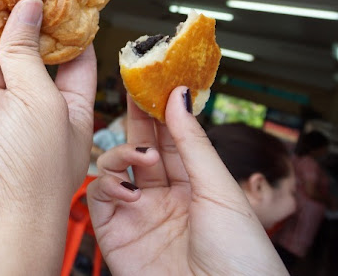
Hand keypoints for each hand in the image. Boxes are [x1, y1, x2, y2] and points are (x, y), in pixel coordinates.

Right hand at [87, 90, 287, 275]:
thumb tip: (179, 95)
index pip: (171, 138)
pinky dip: (107, 185)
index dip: (159, 109)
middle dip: (135, 119)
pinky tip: (128, 191)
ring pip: (113, 166)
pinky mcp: (114, 233)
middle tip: (131, 90)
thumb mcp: (220, 191)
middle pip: (140, 146)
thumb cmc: (240, 259)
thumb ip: (192, 142)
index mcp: (195, 187)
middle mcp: (163, 197)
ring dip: (124, 153)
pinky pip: (98, 196)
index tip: (150, 79)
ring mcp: (137, 214)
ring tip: (144, 158)